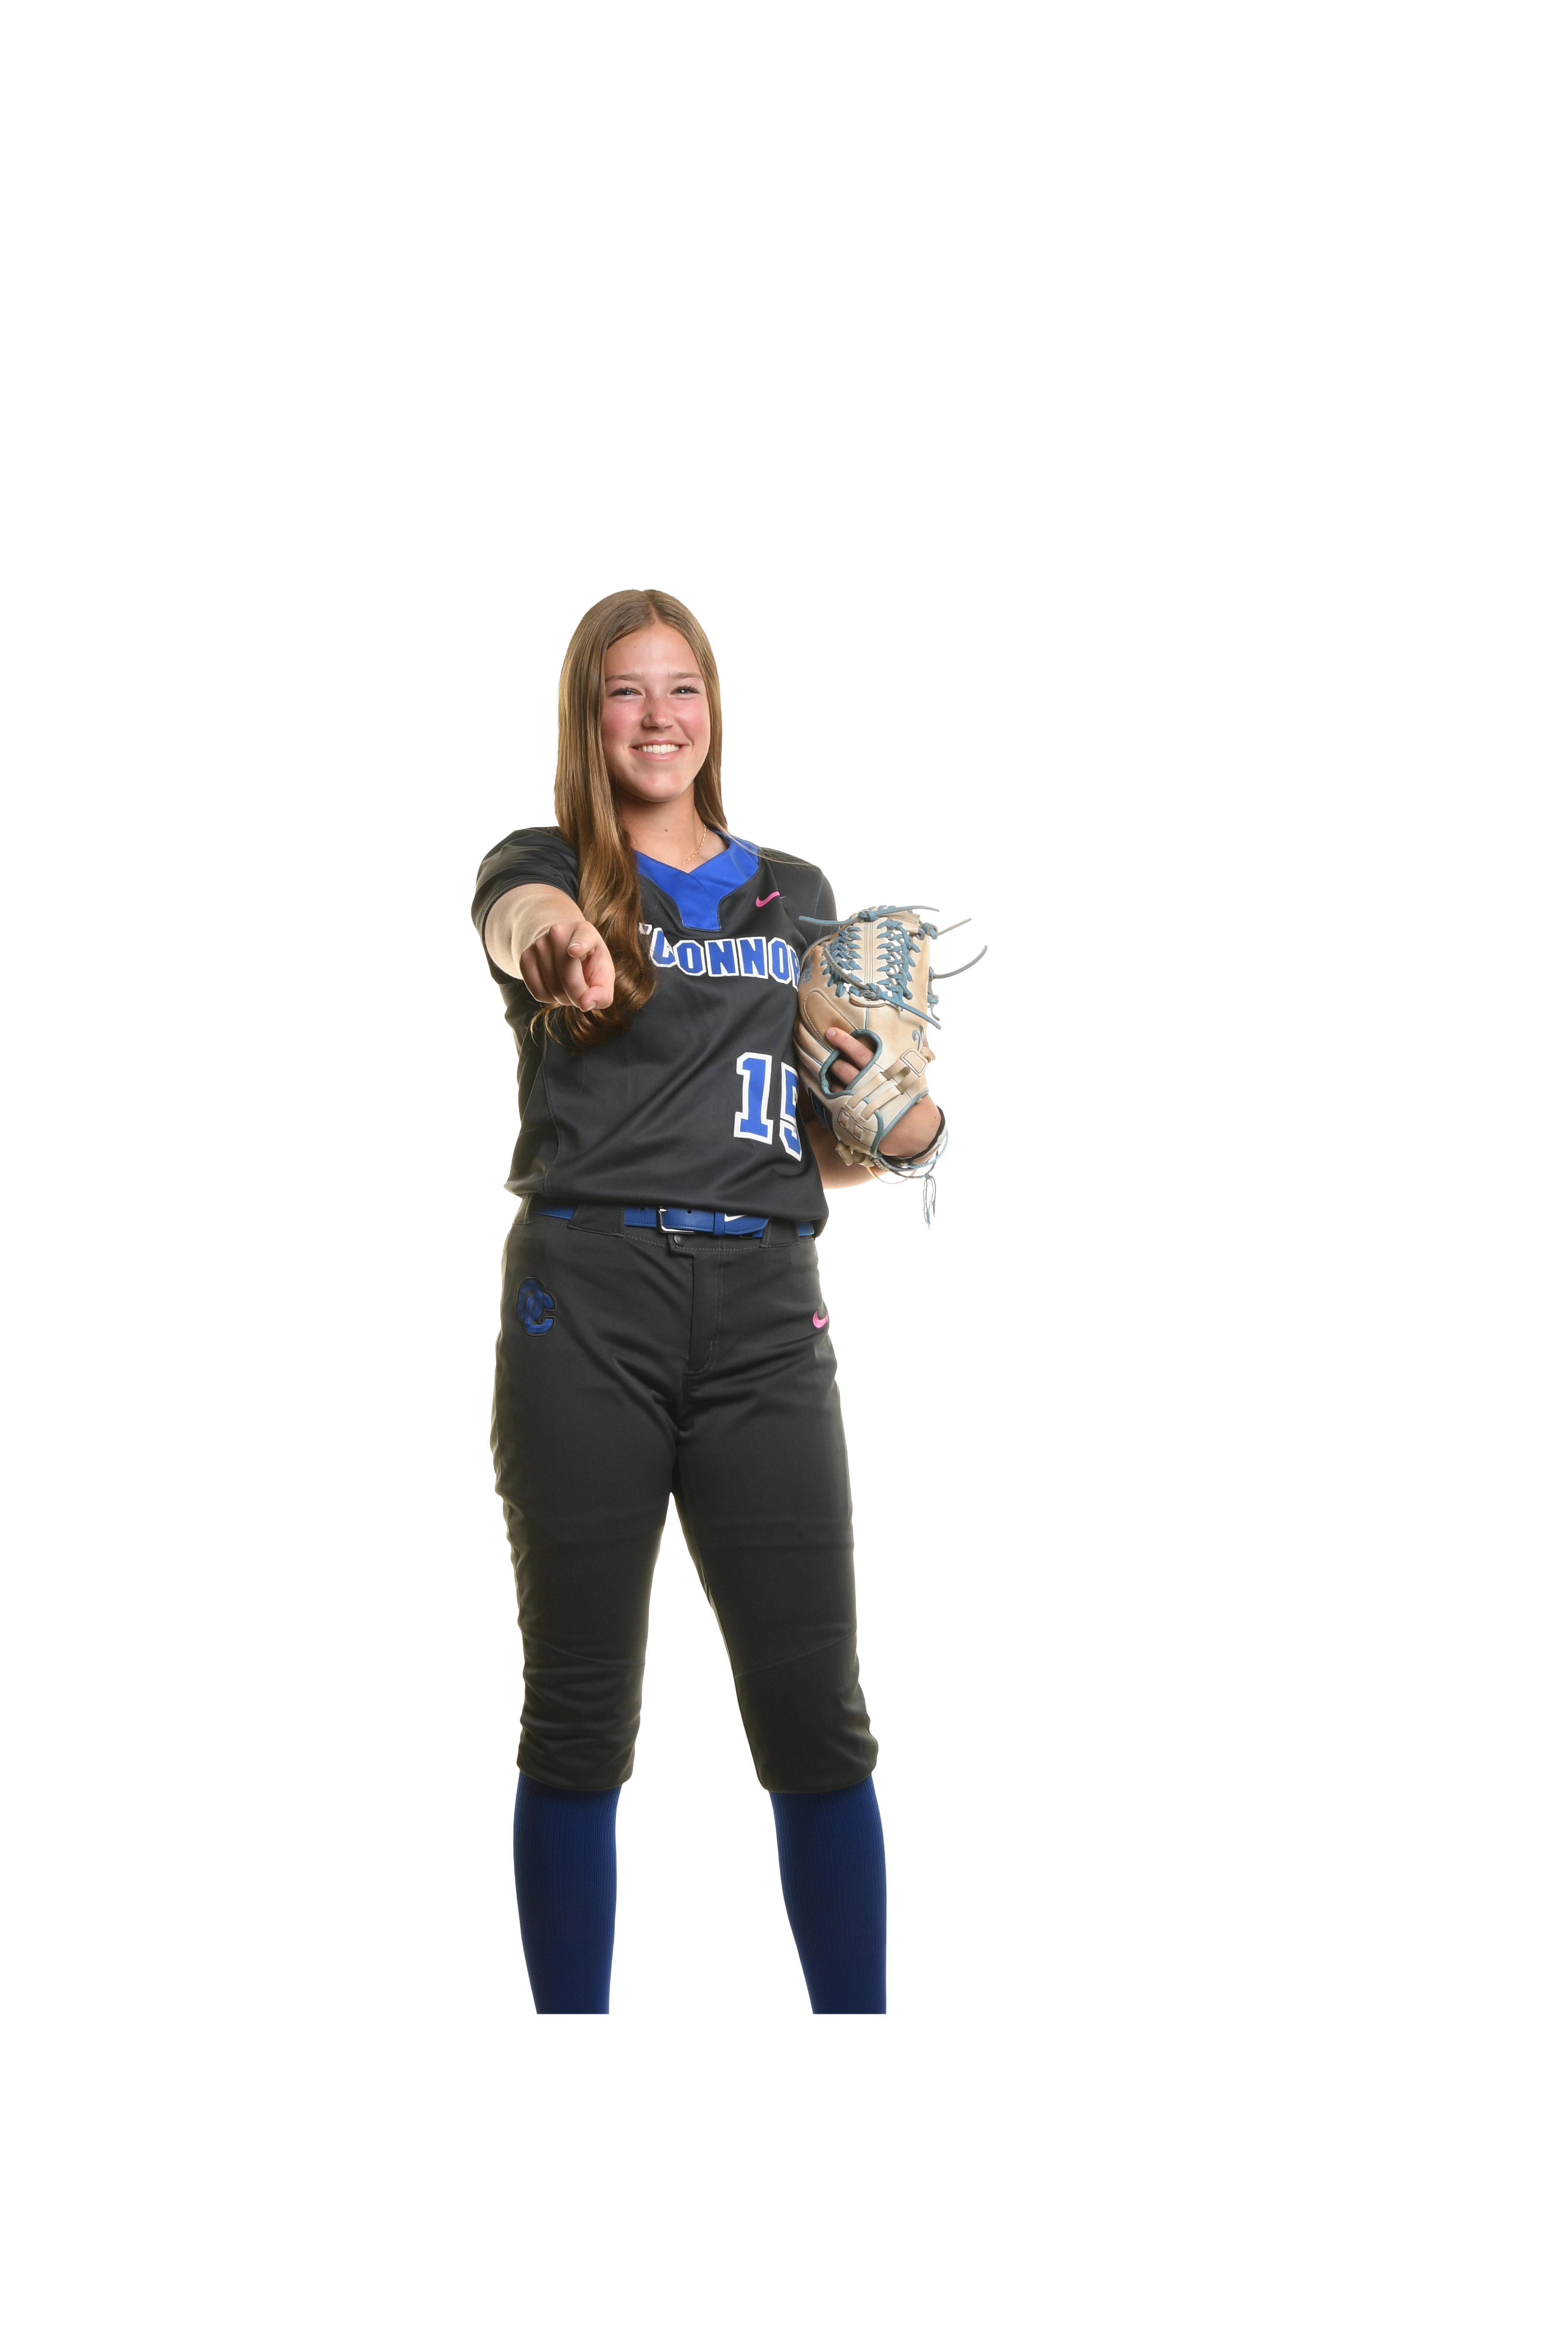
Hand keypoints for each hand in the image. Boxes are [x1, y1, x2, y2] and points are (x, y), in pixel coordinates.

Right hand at [519, 919, 616, 1011]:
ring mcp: (539, 944)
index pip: (582, 938)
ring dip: (564, 998)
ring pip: (553, 989)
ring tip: (569, 986)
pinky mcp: (524, 957)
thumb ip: (603, 993)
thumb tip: (585, 1004)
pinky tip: (555, 986)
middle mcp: (558, 933)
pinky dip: (549, 998)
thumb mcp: (603, 974)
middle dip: (578, 996)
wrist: (561, 947)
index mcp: (584, 931)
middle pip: (569, 977)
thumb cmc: (588, 963)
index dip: (579, 945)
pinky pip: (538, 992)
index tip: (574, 951)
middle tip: (583, 993)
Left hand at [822, 1027, 940, 1157]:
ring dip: (830, 1079)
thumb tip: (915, 1037)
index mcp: (884, 1072)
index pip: (861, 1053)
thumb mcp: (915, 1077)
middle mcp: (870, 1087)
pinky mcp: (855, 1120)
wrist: (918, 1134)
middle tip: (825, 1053)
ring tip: (827, 1073)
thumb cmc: (915, 1102)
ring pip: (837, 1087)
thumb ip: (907, 1059)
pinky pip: (837, 1106)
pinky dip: (832, 1098)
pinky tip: (830, 1094)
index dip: (845, 1042)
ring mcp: (861, 1105)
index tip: (831, 1032)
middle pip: (844, 1069)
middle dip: (832, 1060)